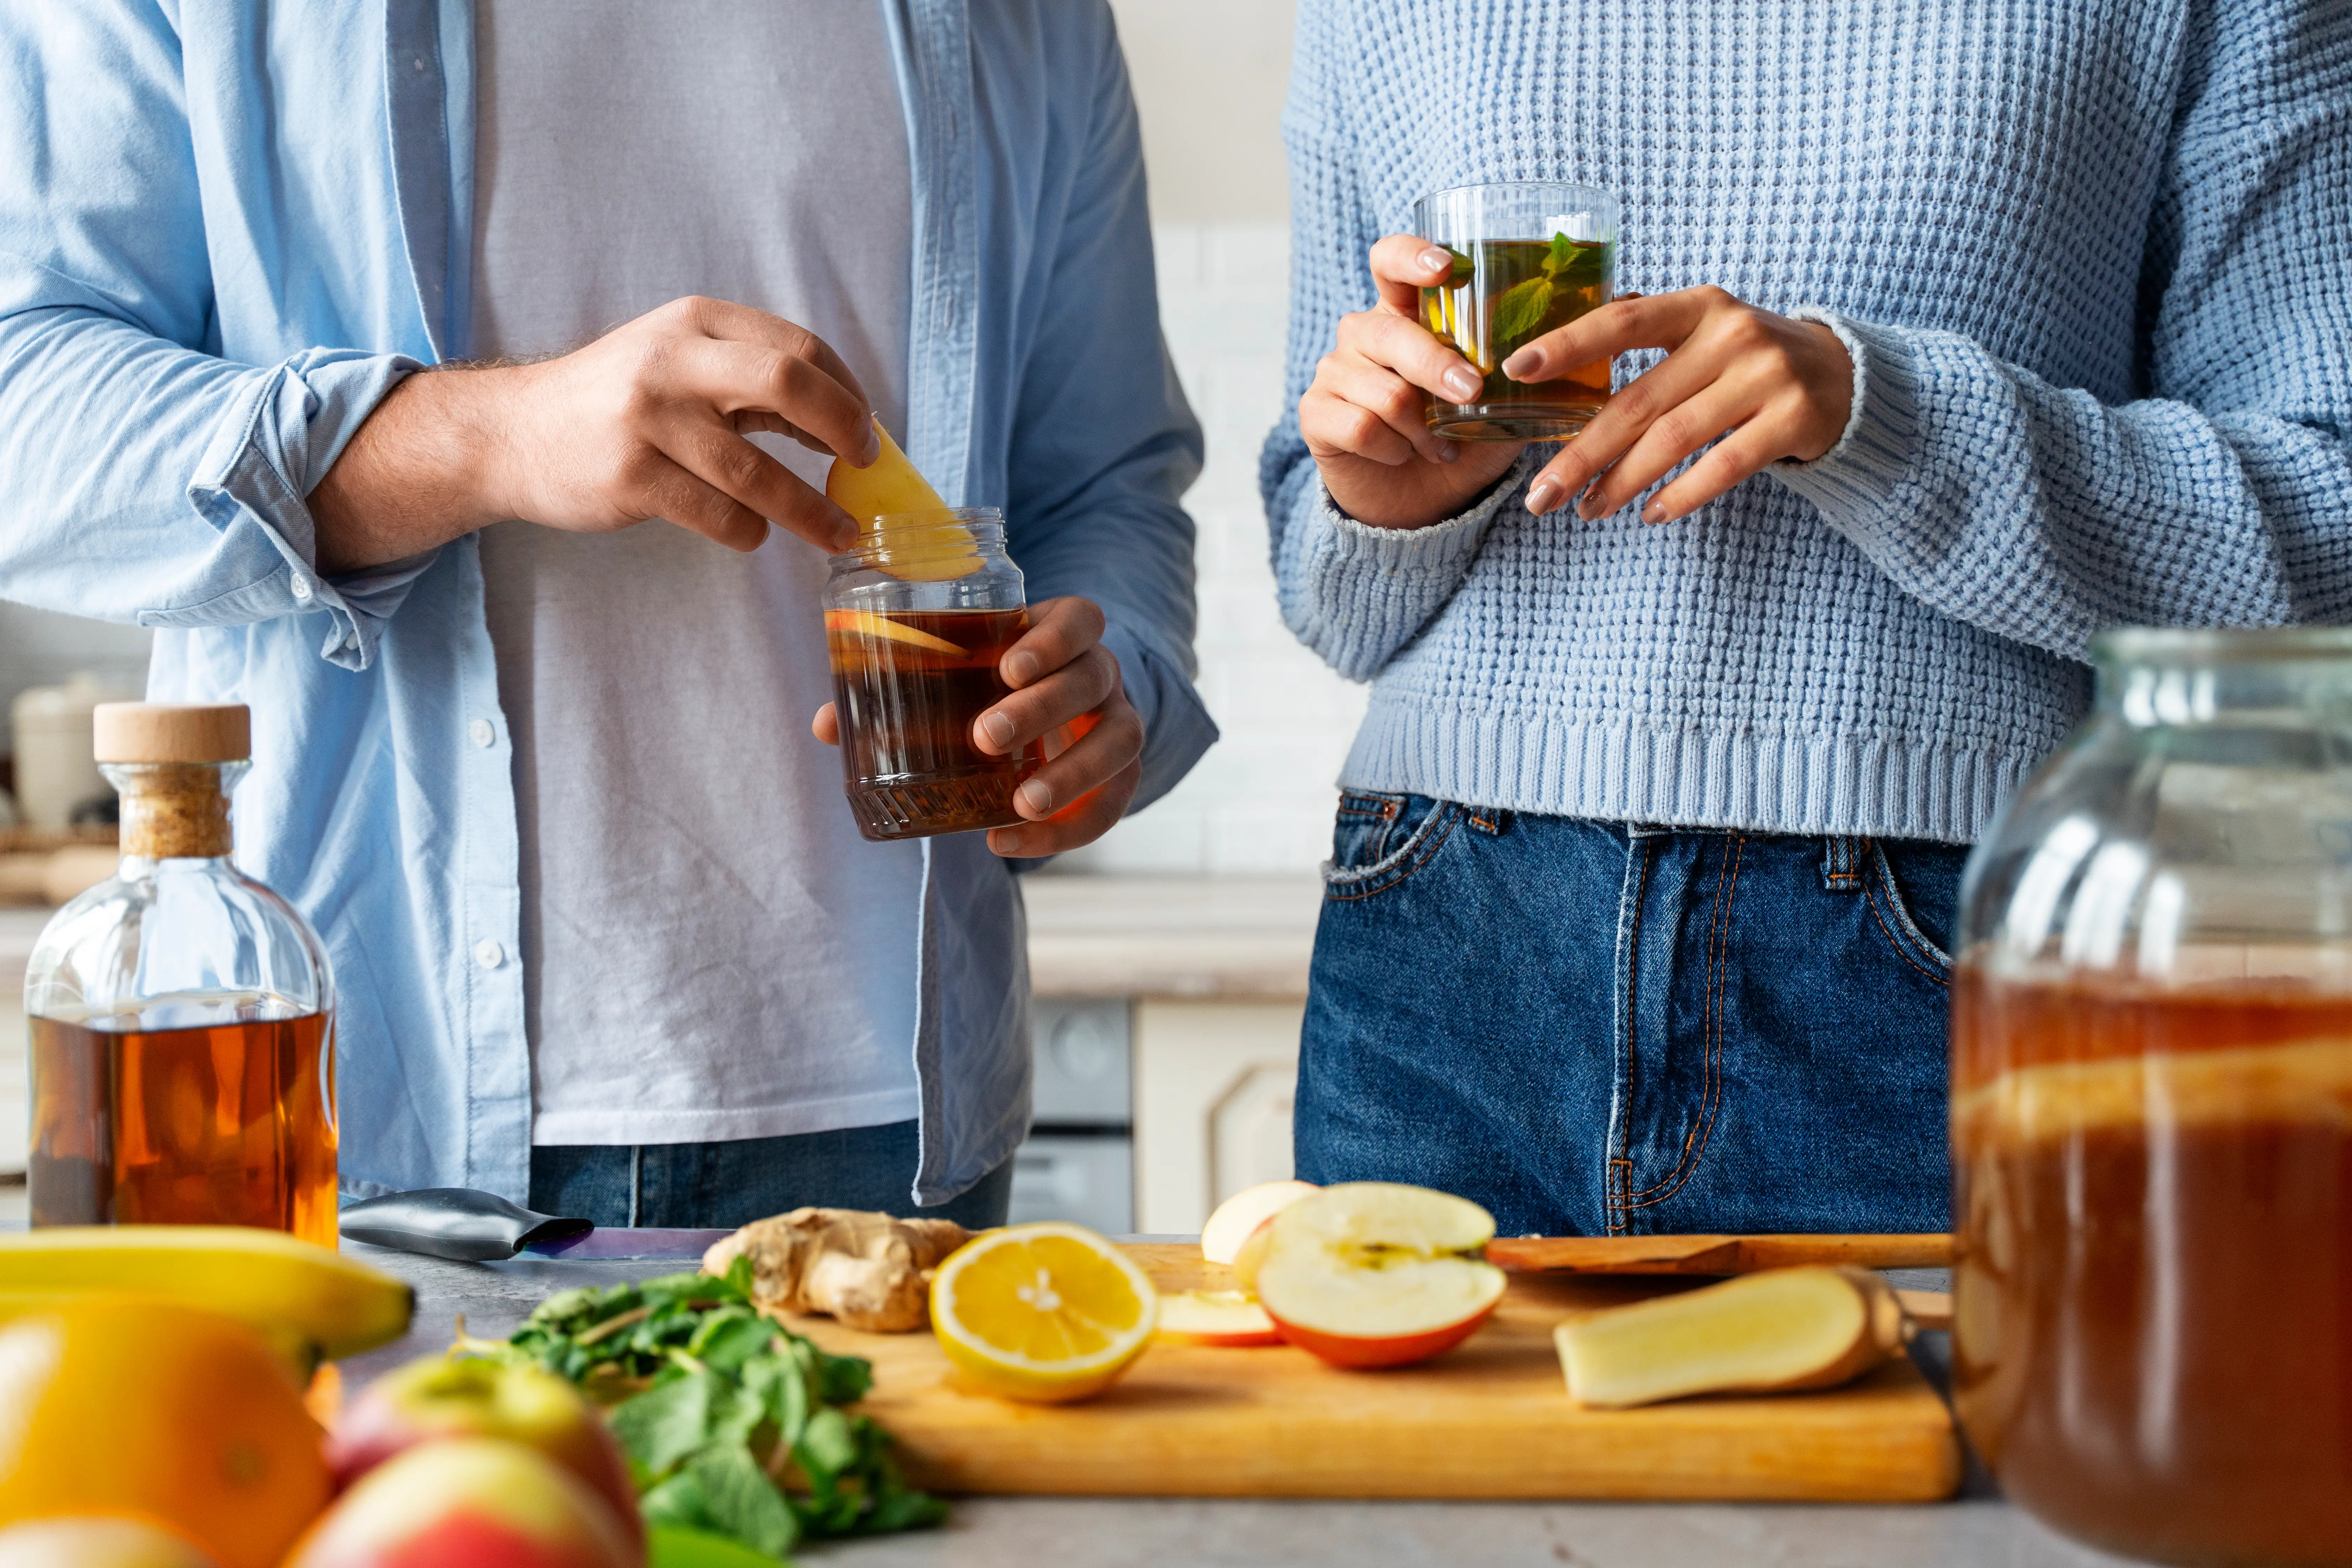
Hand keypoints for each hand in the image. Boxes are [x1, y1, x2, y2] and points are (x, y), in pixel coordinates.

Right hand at [311, 296, 880, 571]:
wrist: (512, 433)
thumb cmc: (615, 401)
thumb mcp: (679, 362)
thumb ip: (752, 380)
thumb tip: (841, 422)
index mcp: (695, 323)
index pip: (799, 348)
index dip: (847, 393)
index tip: (866, 432)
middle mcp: (673, 362)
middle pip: (788, 383)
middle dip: (843, 429)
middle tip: (865, 466)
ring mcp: (649, 420)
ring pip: (757, 471)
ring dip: (811, 509)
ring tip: (840, 532)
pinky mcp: (631, 478)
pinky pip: (718, 514)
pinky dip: (749, 531)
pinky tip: (753, 533)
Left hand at [812, 597, 1143, 857]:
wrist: (1053, 718)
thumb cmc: (991, 688)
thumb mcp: (958, 676)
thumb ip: (898, 690)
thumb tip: (823, 724)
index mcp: (1063, 633)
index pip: (1081, 619)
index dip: (1053, 639)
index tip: (1007, 667)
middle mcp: (1099, 672)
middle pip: (1091, 678)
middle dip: (1041, 708)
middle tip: (985, 737)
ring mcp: (1117, 721)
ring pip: (1120, 740)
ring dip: (1072, 773)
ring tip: (1020, 804)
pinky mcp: (1120, 774)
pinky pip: (1112, 804)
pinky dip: (1065, 831)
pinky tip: (1009, 841)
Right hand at [1296, 236, 1526, 529]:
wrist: (1421, 500)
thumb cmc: (1460, 437)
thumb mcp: (1498, 402)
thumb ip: (1512, 372)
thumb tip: (1546, 353)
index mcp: (1403, 313)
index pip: (1390, 261)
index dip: (1411, 256)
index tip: (1445, 267)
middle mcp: (1362, 334)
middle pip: (1391, 335)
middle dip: (1437, 367)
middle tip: (1470, 392)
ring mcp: (1334, 371)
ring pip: (1384, 391)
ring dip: (1421, 428)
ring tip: (1438, 445)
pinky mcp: (1315, 413)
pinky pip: (1360, 427)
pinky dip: (1393, 449)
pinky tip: (1404, 455)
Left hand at [1508, 287, 1853, 523]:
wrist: (1846, 376)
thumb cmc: (1750, 362)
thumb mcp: (1705, 334)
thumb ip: (1648, 345)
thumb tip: (1559, 373)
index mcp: (1699, 307)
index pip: (1623, 321)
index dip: (1568, 343)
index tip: (1516, 369)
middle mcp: (1732, 334)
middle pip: (1638, 401)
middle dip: (1582, 454)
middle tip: (1539, 496)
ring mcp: (1766, 375)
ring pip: (1674, 438)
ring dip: (1623, 483)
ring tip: (1588, 511)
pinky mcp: (1793, 418)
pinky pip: (1724, 465)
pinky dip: (1681, 494)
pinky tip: (1651, 514)